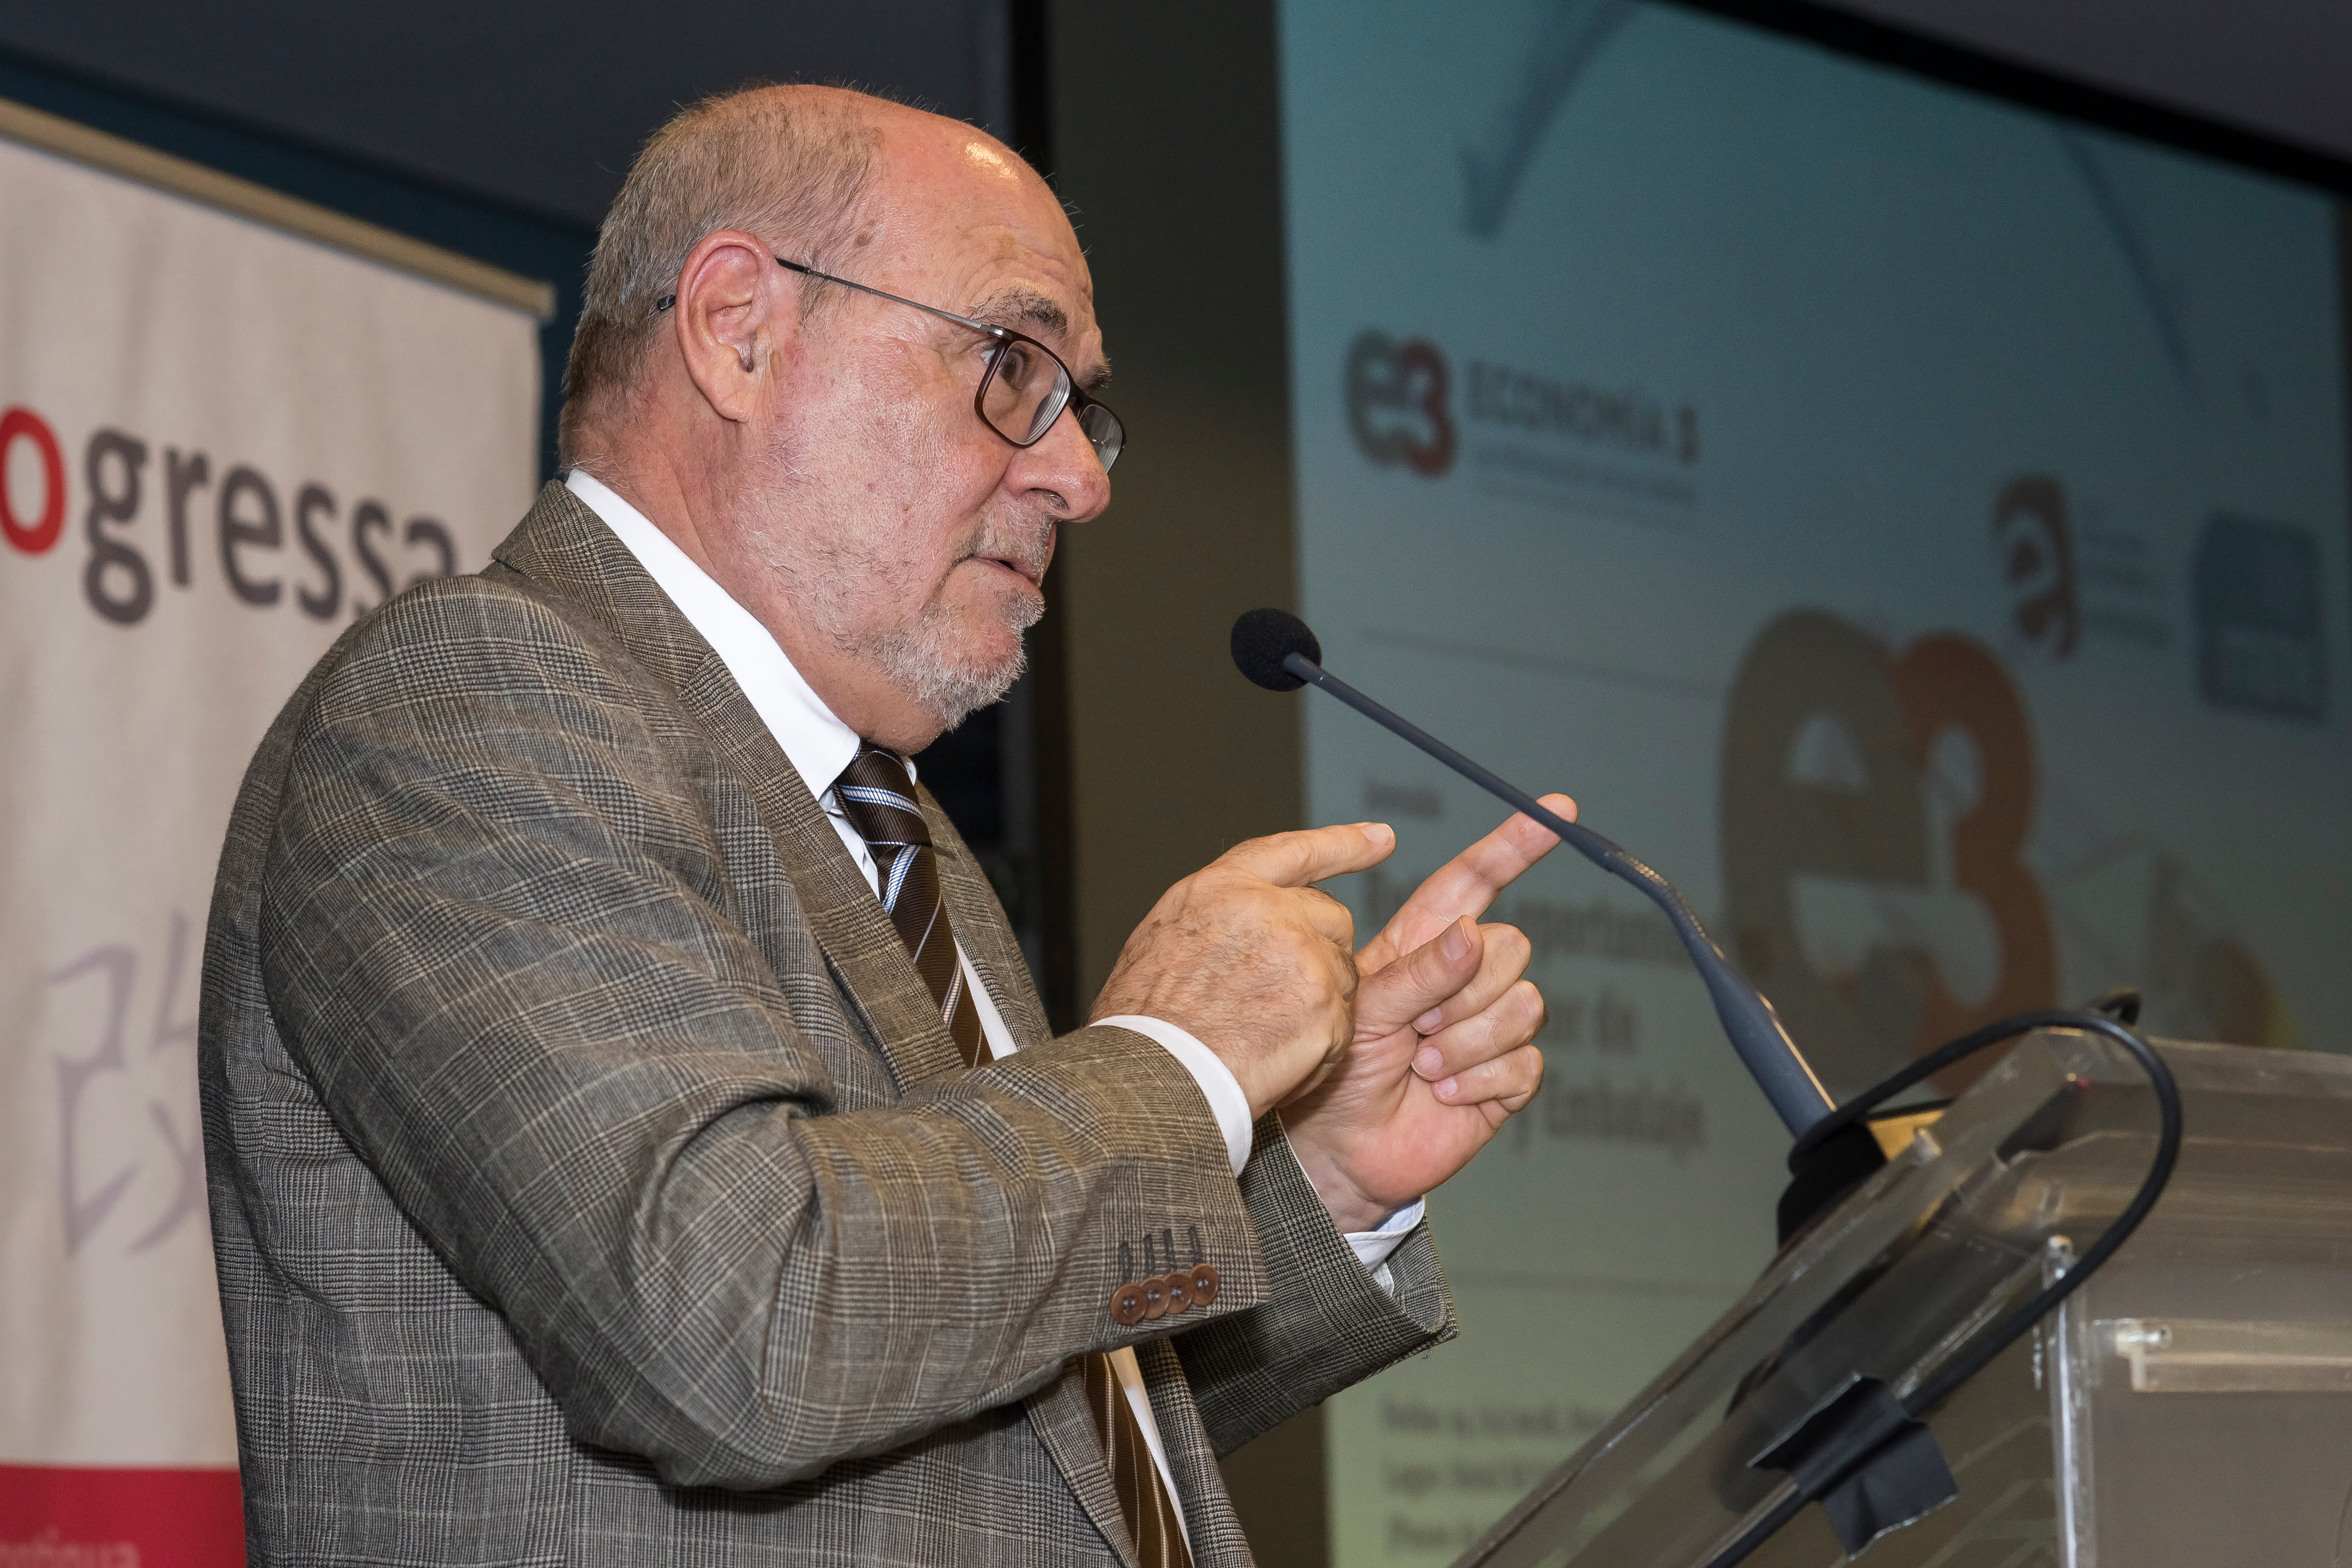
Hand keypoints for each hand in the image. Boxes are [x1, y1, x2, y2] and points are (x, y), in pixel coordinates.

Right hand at [1091, 822, 1396, 1116]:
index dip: (1341, 844)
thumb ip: (1217, 917)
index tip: (1379, 838)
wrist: (1153, 1076)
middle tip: (1279, 997)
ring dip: (1319, 1003)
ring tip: (1263, 1034)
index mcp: (1222, 889)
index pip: (1294, 852)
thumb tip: (1245, 920)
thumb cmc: (1145, 1022)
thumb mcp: (1161, 939)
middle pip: (1331, 918)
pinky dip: (1320, 1047)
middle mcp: (1268, 910)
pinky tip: (1276, 1058)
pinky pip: (1344, 1025)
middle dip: (1320, 952)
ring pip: (1343, 974)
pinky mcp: (1326, 1006)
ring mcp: (1303, 957)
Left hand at [1283, 797, 1573, 1232]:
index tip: (1557, 808)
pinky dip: (1480, 1080)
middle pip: (1511, 945)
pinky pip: (1526, 1062)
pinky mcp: (1509, 1076)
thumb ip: (1418, 970)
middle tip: (1416, 1026)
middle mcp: (1467, 978)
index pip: (1476, 880)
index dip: (1516, 844)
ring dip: (1466, 1041)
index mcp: (1427, 945)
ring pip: (1524, 1004)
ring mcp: (1492, 1026)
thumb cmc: (1340, 1069)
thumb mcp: (1364, 1008)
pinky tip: (1444, 1093)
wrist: (1342, 1148)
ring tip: (1423, 1065)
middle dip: (1464, 989)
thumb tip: (1473, 933)